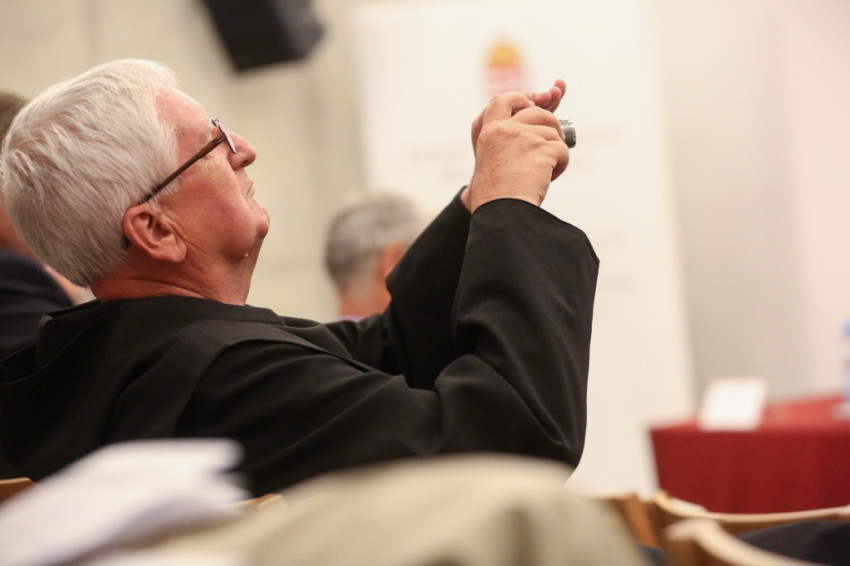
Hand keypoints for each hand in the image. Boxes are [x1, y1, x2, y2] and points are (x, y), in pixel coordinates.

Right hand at [465, 81, 569, 211]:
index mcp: (488, 132)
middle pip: (537, 112)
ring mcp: (523, 136)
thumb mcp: (491, 161)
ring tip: (544, 172)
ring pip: (553, 131)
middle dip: (550, 124)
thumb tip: (531, 120)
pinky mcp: (543, 148)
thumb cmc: (496, 196)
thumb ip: (506, 142)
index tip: (535, 102)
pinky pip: (563, 150)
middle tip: (552, 144)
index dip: (522, 98)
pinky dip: (561, 164)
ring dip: (555, 150)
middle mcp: (504, 129)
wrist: (501, 212)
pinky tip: (549, 177)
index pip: (502, 100)